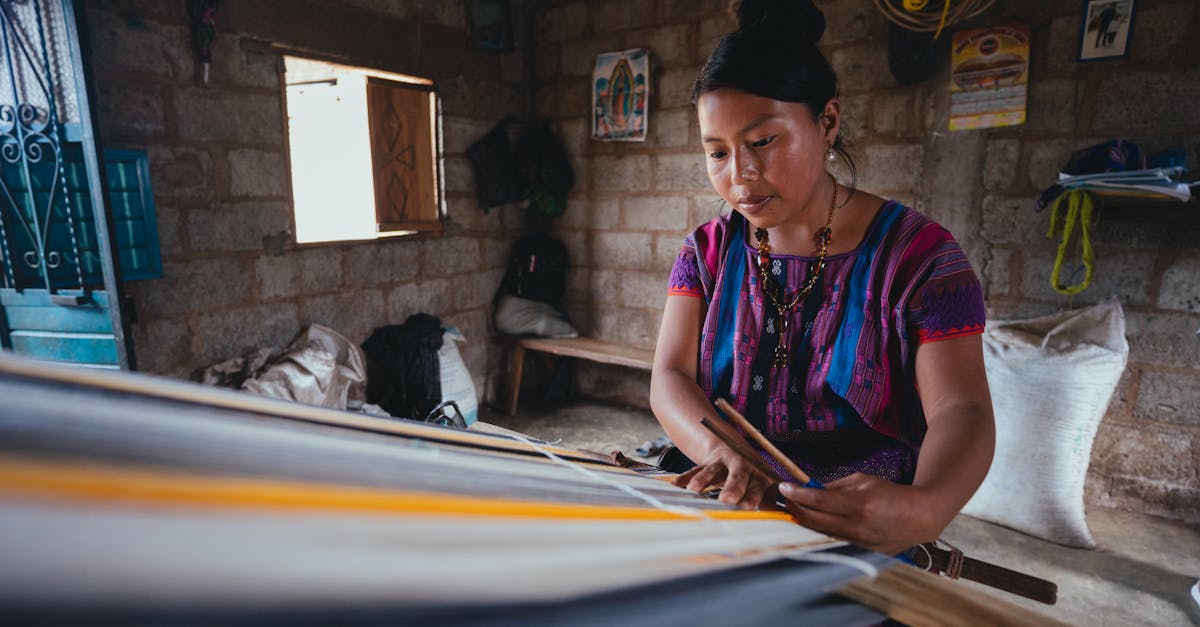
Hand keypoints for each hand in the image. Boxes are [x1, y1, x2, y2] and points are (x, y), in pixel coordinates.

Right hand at [672, 445, 776, 509]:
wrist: (734, 449)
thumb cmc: (753, 477)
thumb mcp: (765, 485)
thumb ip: (769, 501)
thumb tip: (779, 520)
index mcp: (760, 473)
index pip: (758, 485)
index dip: (754, 495)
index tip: (748, 507)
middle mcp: (742, 465)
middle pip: (737, 475)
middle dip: (732, 487)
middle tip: (727, 500)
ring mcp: (723, 462)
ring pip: (712, 470)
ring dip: (703, 480)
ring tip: (695, 490)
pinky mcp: (707, 462)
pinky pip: (694, 470)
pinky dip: (684, 478)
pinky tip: (675, 485)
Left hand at [778, 472, 946, 554]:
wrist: (919, 517)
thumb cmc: (891, 494)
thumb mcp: (863, 481)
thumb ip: (835, 486)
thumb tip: (811, 490)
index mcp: (857, 504)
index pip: (817, 500)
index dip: (797, 493)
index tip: (784, 487)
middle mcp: (856, 526)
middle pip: (812, 520)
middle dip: (795, 508)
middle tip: (786, 499)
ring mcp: (858, 542)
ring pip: (820, 533)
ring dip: (806, 521)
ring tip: (798, 509)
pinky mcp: (861, 552)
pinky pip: (834, 541)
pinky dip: (822, 531)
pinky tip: (817, 523)